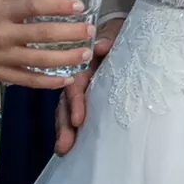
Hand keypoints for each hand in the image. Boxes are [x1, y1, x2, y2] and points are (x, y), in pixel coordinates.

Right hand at [0, 0, 95, 87]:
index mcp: (1, 9)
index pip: (33, 6)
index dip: (58, 5)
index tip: (80, 5)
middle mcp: (1, 33)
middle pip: (41, 34)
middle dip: (69, 33)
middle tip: (90, 30)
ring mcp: (0, 56)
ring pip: (38, 59)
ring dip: (65, 58)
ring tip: (85, 53)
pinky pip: (27, 80)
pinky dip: (48, 82)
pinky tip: (67, 80)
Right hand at [54, 17, 124, 155]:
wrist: (119, 33)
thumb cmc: (116, 35)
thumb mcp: (113, 34)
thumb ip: (108, 40)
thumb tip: (101, 46)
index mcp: (83, 66)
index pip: (75, 86)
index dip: (75, 102)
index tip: (77, 120)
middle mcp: (79, 80)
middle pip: (66, 104)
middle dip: (64, 125)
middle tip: (64, 146)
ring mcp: (83, 91)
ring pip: (67, 112)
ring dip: (65, 131)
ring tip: (63, 150)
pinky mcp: (89, 99)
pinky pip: (77, 115)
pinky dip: (73, 130)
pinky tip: (71, 147)